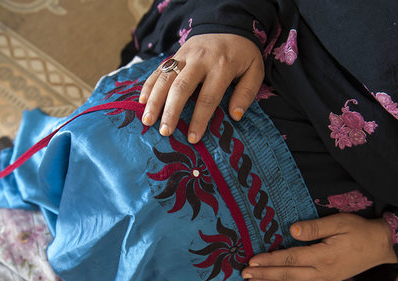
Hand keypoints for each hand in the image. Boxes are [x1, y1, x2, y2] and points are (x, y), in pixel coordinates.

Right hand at [139, 33, 263, 143]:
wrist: (229, 25)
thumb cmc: (242, 55)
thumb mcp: (255, 70)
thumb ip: (246, 93)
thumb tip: (235, 116)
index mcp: (222, 66)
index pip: (209, 97)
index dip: (200, 119)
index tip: (192, 138)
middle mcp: (200, 60)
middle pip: (182, 87)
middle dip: (171, 111)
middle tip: (165, 131)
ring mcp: (184, 55)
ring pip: (165, 78)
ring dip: (154, 100)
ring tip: (147, 121)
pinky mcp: (174, 54)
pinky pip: (158, 70)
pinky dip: (148, 86)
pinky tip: (142, 102)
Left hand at [242, 213, 397, 280]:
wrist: (381, 247)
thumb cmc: (359, 231)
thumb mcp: (339, 222)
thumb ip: (315, 227)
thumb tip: (292, 229)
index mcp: (324, 257)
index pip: (290, 259)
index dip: (270, 260)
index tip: (252, 260)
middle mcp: (321, 273)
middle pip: (287, 276)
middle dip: (264, 275)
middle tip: (244, 274)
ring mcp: (323, 280)